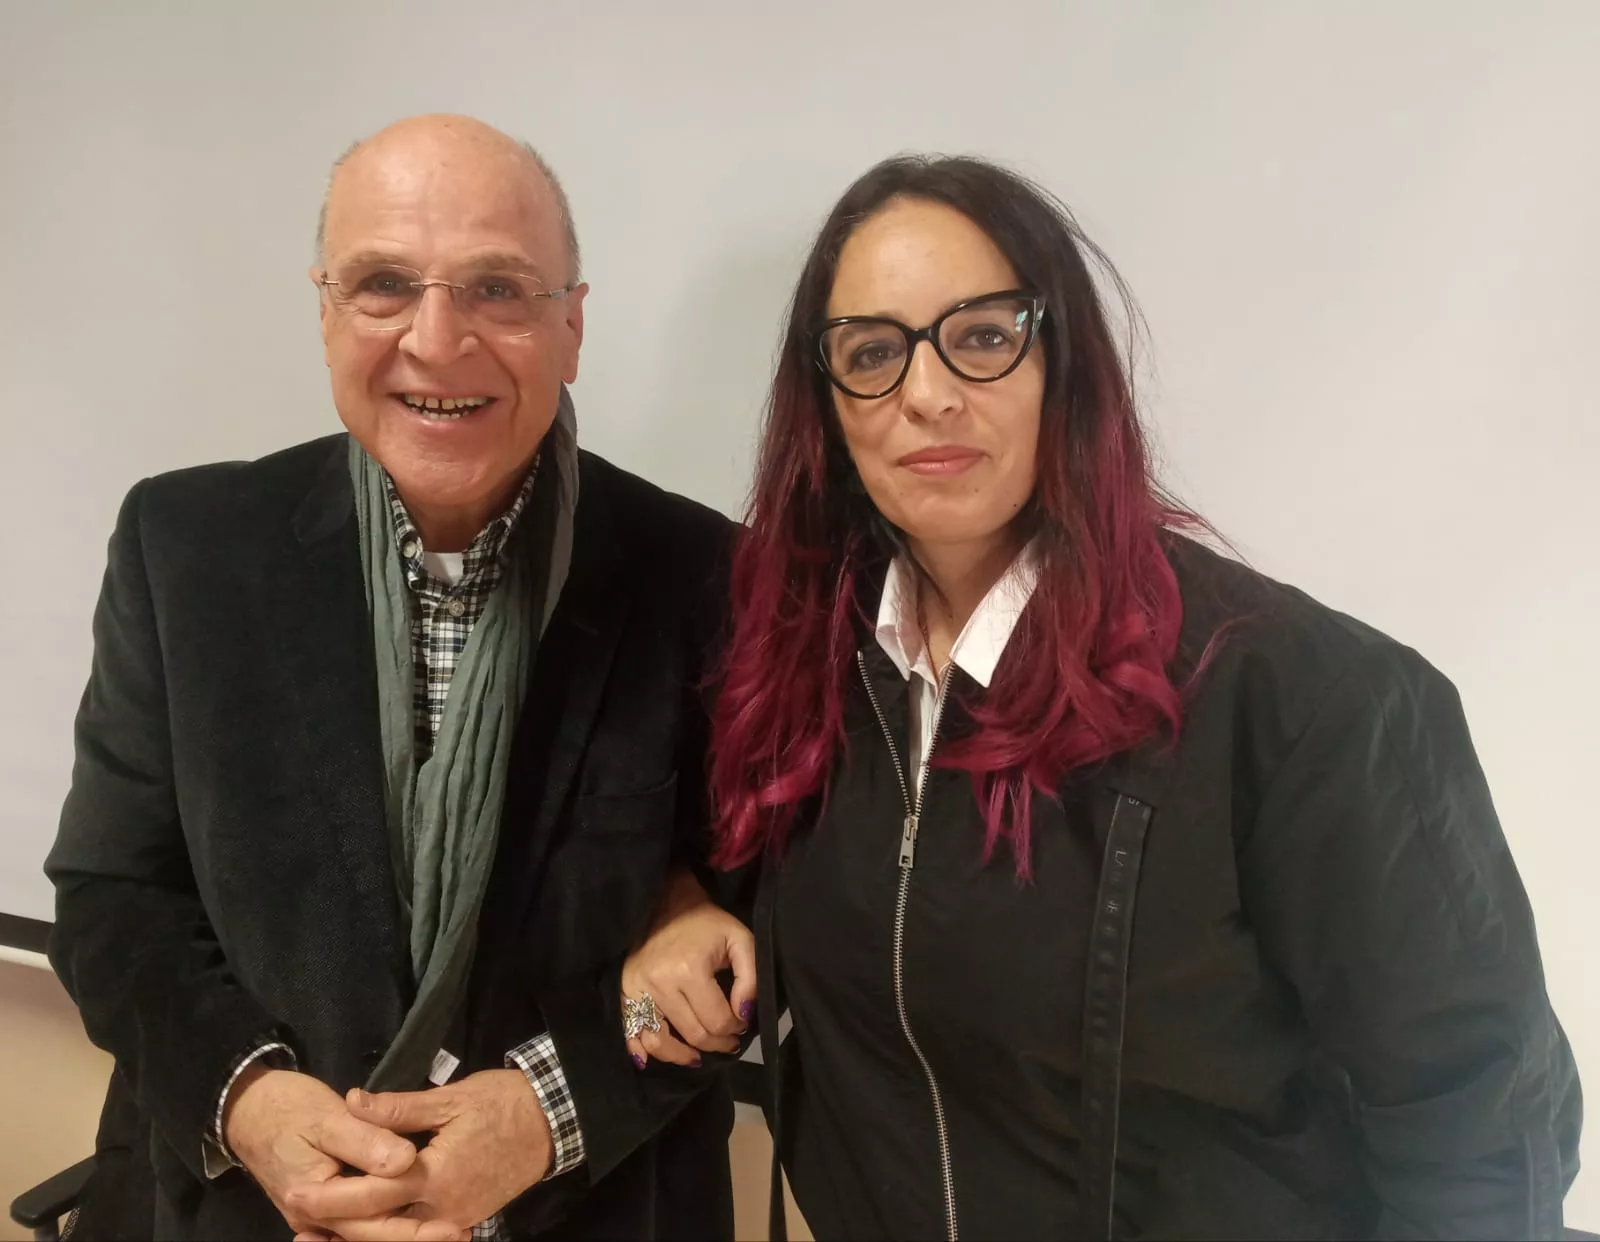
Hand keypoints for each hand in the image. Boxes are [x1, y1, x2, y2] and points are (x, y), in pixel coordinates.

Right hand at [223, 1065, 460, 1239]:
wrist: (245, 1109)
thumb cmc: (286, 1108)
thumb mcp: (328, 1118)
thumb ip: (366, 1142)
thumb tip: (406, 1161)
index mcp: (315, 1197)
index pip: (372, 1221)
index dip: (414, 1227)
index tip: (452, 1224)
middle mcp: (313, 1217)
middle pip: (371, 1236)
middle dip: (415, 1237)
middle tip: (459, 1234)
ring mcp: (316, 1215)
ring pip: (363, 1233)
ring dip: (401, 1233)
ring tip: (447, 1232)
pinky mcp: (321, 1205)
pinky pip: (354, 1224)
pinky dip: (382, 1225)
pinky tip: (410, 1221)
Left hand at [284, 1070, 552, 1239]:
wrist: (554, 1122)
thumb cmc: (503, 1104)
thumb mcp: (451, 1098)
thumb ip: (398, 1107)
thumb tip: (352, 1101)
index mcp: (437, 1176)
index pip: (372, 1195)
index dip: (331, 1198)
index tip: (295, 1192)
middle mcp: (443, 1207)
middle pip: (379, 1226)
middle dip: (335, 1225)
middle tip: (297, 1215)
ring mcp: (455, 1217)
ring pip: (398, 1235)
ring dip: (360, 1234)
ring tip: (320, 1229)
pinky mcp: (464, 1217)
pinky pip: (417, 1232)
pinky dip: (388, 1230)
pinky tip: (365, 1225)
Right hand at [621, 868, 756, 1067]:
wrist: (667, 904)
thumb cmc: (707, 923)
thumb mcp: (740, 939)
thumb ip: (751, 978)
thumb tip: (745, 1015)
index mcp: (690, 969)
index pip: (717, 1020)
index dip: (736, 1028)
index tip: (742, 1023)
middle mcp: (660, 983)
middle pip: (693, 1034)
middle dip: (717, 1044)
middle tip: (729, 1041)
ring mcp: (637, 989)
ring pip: (661, 1041)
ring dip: (684, 1055)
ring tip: (699, 1056)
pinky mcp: (624, 992)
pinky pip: (631, 1032)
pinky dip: (644, 1051)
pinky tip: (654, 1059)